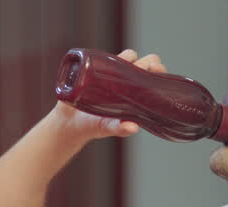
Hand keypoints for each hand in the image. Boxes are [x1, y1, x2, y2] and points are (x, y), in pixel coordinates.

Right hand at [51, 49, 168, 141]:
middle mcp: (128, 82)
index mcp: (136, 94)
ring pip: (129, 56)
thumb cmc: (93, 126)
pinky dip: (108, 57)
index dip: (158, 72)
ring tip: (123, 67)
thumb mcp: (106, 127)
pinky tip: (106, 63)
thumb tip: (133, 128)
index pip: (154, 78)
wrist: (69, 121)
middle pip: (146, 63)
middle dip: (148, 62)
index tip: (157, 70)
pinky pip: (107, 57)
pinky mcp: (98, 68)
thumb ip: (119, 128)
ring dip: (129, 58)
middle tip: (143, 68)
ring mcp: (113, 73)